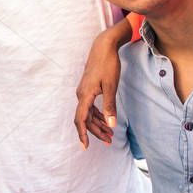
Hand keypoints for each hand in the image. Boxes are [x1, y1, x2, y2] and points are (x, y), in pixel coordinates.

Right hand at [74, 24, 127, 147]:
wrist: (104, 46)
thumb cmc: (108, 64)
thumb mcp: (111, 86)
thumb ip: (110, 106)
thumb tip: (111, 124)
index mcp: (85, 95)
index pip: (81, 119)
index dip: (82, 134)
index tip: (86, 146)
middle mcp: (81, 95)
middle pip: (86, 119)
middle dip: (96, 131)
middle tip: (109, 141)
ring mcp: (84, 91)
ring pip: (88, 113)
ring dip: (98, 124)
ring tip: (110, 133)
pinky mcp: (88, 88)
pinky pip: (90, 106)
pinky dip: (98, 115)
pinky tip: (106, 120)